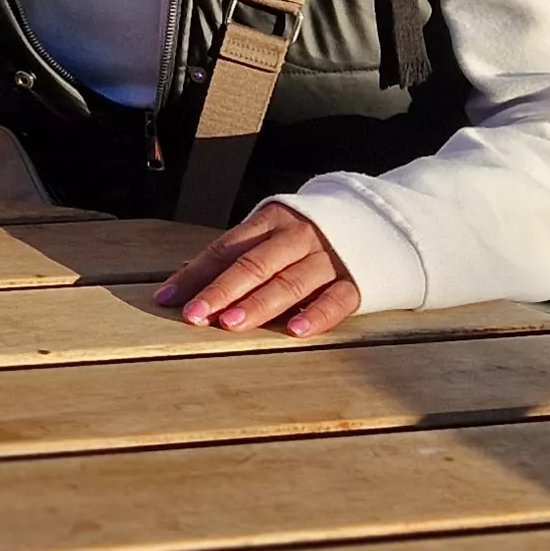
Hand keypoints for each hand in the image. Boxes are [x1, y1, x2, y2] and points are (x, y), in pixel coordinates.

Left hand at [153, 204, 361, 336]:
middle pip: (254, 264)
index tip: (168, 298)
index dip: (197, 274)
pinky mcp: (358, 280)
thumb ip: (233, 254)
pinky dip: (316, 315)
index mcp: (272, 220)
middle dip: (222, 290)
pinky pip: (336, 299)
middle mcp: (299, 236)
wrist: (381, 219)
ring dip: (260, 304)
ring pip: (290, 282)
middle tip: (196, 315)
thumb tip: (184, 276)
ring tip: (232, 323)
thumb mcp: (271, 233)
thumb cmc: (310, 234)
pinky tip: (296, 331)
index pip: (226, 249)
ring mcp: (329, 257)